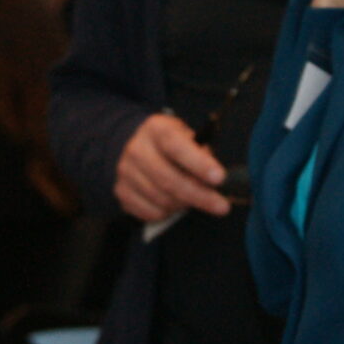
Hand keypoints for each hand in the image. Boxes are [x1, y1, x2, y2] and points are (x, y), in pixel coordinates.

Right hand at [114, 113, 229, 223]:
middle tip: (221, 206)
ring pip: (161, 200)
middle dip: (199, 196)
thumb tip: (215, 181)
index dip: (199, 163)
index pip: (177, 146)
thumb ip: (201, 154)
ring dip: (184, 205)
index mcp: (157, 129)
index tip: (219, 178)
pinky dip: (168, 213)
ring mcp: (126, 172)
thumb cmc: (170, 144)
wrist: (134, 145)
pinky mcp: (122, 192)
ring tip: (194, 199)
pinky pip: (150, 213)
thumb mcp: (186, 136)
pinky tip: (174, 203)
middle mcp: (137, 149)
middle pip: (169, 180)